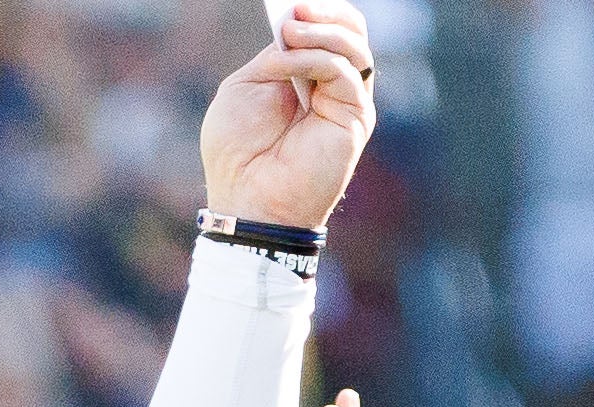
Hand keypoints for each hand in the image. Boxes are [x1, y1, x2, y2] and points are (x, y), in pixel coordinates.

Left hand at [201, 0, 376, 237]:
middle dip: (325, 14)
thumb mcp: (245, 87)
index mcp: (306, 77)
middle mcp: (333, 87)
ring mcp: (347, 101)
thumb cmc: (237, 153)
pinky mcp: (356, 117)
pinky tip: (290, 66)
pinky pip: (345, 72)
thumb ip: (273, 55)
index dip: (316, 12)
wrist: (247, 200)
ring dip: (321, 33)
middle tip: (296, 14)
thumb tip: (296, 28)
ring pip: (355, 45)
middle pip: (351, 31)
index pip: (328, 30)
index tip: (291, 8)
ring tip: (291, 35)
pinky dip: (315, 59)